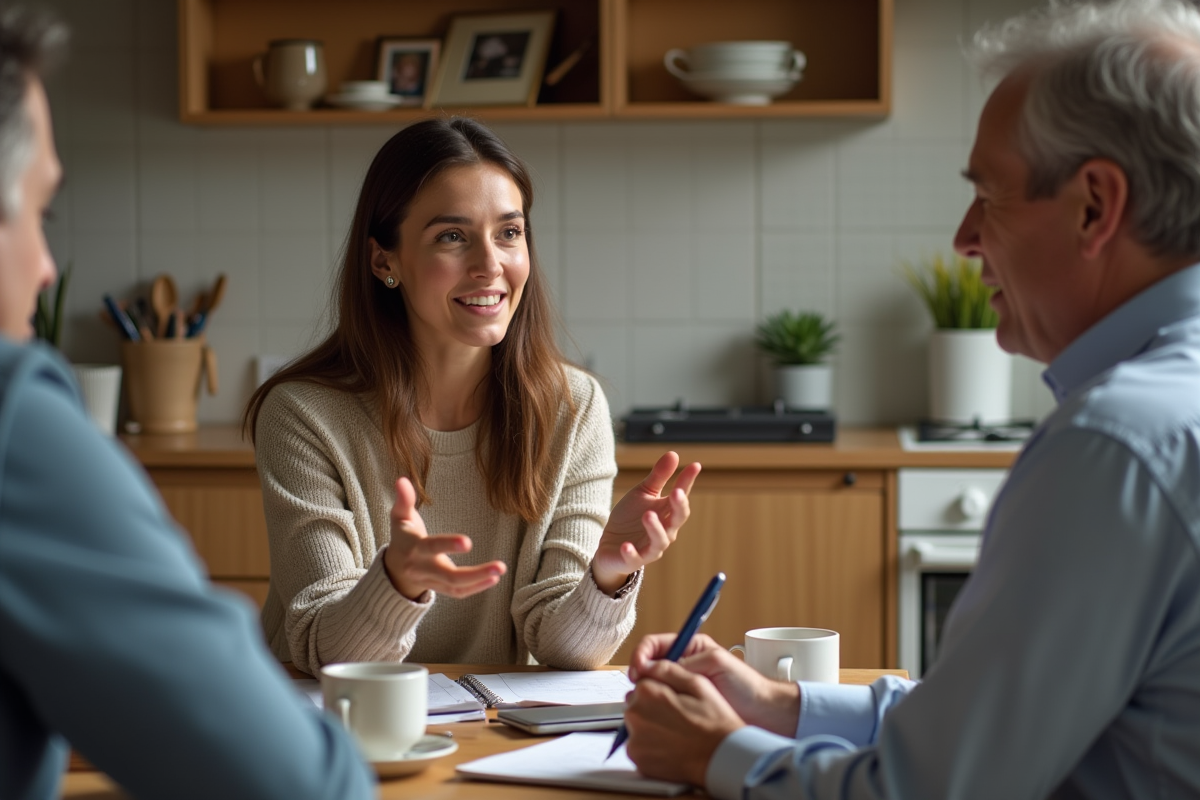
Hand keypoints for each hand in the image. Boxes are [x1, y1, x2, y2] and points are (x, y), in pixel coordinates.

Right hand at [382, 477, 505, 600]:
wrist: (394, 569)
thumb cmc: (403, 537)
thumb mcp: (400, 517)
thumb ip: (403, 499)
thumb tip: (401, 480)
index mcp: (415, 549)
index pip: (432, 547)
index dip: (448, 545)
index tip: (468, 542)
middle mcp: (423, 568)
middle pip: (449, 576)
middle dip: (474, 573)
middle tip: (500, 566)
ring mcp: (432, 582)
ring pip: (456, 586)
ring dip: (480, 580)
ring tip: (501, 570)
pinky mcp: (440, 589)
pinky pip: (458, 593)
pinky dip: (476, 588)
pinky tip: (494, 579)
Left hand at [592, 452, 700, 593]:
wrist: (611, 546)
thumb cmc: (631, 518)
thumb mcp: (643, 493)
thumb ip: (658, 476)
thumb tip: (674, 453)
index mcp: (667, 513)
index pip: (680, 497)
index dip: (687, 482)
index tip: (695, 465)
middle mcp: (664, 531)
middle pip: (677, 520)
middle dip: (679, 506)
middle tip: (677, 492)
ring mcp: (649, 547)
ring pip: (659, 541)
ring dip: (656, 529)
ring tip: (648, 515)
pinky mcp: (633, 560)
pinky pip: (635, 558)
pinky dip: (631, 552)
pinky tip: (626, 545)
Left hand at [624, 659, 743, 785]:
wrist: (721, 757)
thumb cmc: (713, 721)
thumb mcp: (696, 683)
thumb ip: (667, 669)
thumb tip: (647, 664)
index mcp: (647, 692)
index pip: (642, 683)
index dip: (660, 690)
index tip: (673, 700)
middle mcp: (635, 715)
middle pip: (636, 704)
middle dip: (652, 708)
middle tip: (677, 717)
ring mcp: (635, 740)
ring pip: (637, 726)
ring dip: (650, 727)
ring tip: (675, 733)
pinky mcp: (638, 760)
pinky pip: (639, 747)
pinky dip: (651, 747)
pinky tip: (671, 746)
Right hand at [630, 633, 801, 736]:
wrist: (762, 713)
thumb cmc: (746, 685)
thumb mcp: (716, 662)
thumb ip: (686, 661)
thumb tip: (656, 666)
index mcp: (690, 648)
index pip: (654, 645)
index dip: (641, 655)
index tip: (638, 670)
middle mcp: (682, 665)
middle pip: (648, 665)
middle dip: (640, 676)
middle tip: (639, 689)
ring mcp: (682, 687)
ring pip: (652, 686)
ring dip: (646, 692)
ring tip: (647, 702)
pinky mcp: (683, 707)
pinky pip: (662, 704)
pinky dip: (655, 707)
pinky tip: (656, 713)